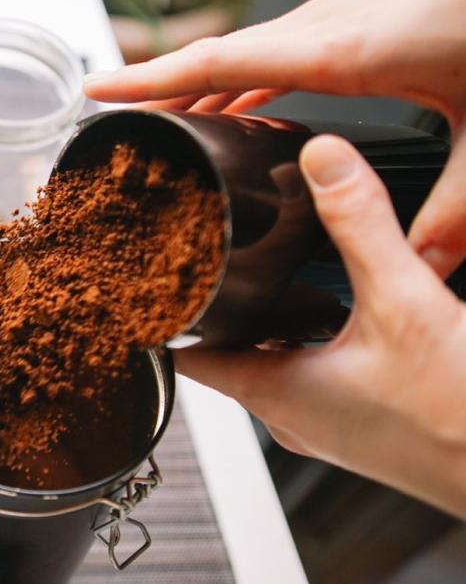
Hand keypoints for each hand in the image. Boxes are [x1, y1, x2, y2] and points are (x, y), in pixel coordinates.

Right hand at [84, 0, 465, 277]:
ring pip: (243, 55)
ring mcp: (337, 19)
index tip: (97, 91)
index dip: (151, 80)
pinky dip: (240, 80)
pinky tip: (240, 111)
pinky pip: (275, 52)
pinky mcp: (355, 21)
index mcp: (337, 51)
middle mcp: (324, 28)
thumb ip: (453, 205)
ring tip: (162, 128)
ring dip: (197, 88)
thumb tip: (424, 265)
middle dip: (155, 89)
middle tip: (109, 123)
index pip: (218, 63)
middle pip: (214, 59)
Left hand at [176, 136, 465, 518]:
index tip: (148, 274)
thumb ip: (360, 226)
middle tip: (207, 249)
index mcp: (275, 394)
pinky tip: (337, 304)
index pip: (185, 355)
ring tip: (264, 264)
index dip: (163, 312)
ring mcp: (328, 423)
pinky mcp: (363, 422)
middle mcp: (292, 416)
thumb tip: (324, 160)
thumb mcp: (404, 303)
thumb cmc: (461, 419)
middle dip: (219, 301)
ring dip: (269, 316)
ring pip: (274, 359)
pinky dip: (312, 334)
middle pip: (226, 351)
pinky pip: (316, 370)